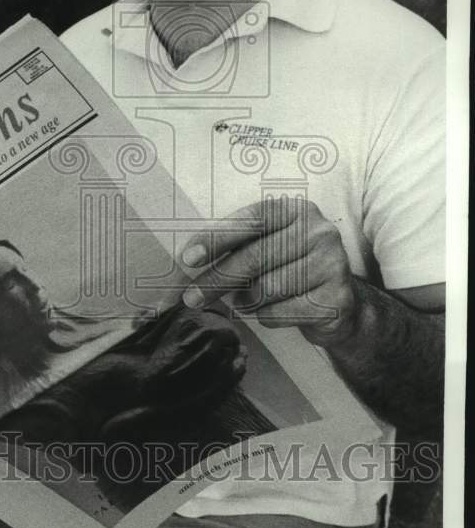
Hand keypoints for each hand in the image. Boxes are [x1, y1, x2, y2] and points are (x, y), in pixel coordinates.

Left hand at [179, 196, 359, 348]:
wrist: (338, 301)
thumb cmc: (290, 268)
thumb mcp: (267, 245)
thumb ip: (236, 245)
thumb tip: (189, 261)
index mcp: (297, 210)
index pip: (250, 221)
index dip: (216, 239)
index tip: (189, 258)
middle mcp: (319, 232)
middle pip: (254, 257)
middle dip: (217, 279)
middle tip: (191, 297)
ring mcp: (332, 265)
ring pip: (266, 288)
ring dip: (246, 300)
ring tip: (246, 300)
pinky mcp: (335, 300)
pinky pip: (281, 313)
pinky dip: (266, 316)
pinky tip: (272, 311)